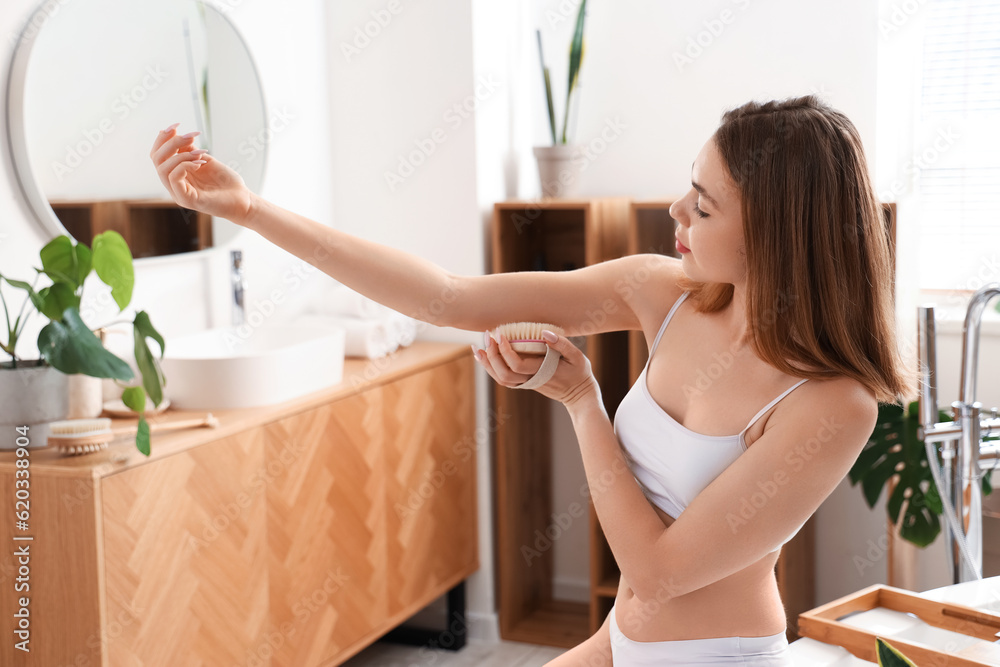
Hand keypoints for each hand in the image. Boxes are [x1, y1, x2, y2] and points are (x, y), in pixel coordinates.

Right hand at [149, 124, 254, 224]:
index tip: (177, 125)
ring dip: (180, 154)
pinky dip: (184, 165)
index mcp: (175, 175)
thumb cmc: (225, 181)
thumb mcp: (204, 160)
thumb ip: (189, 150)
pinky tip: (200, 163)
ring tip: (199, 153)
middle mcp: (173, 185)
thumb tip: (177, 135)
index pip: (157, 155)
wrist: (242, 200)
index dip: (163, 138)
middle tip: (190, 137)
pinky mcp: (186, 200)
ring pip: (162, 168)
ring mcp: (178, 193)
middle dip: (171, 142)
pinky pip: (174, 178)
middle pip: (156, 159)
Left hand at [473, 330, 600, 409]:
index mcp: (542, 372)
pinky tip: (484, 357)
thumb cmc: (580, 373)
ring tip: (477, 347)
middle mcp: (531, 379)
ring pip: (500, 378)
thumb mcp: (577, 356)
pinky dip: (491, 368)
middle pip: (503, 373)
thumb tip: (544, 333)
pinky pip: (503, 378)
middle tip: (487, 336)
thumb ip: (562, 344)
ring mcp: (526, 383)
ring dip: (487, 363)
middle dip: (491, 355)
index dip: (505, 350)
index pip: (516, 364)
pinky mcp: (524, 383)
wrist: (579, 395)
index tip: (500, 334)